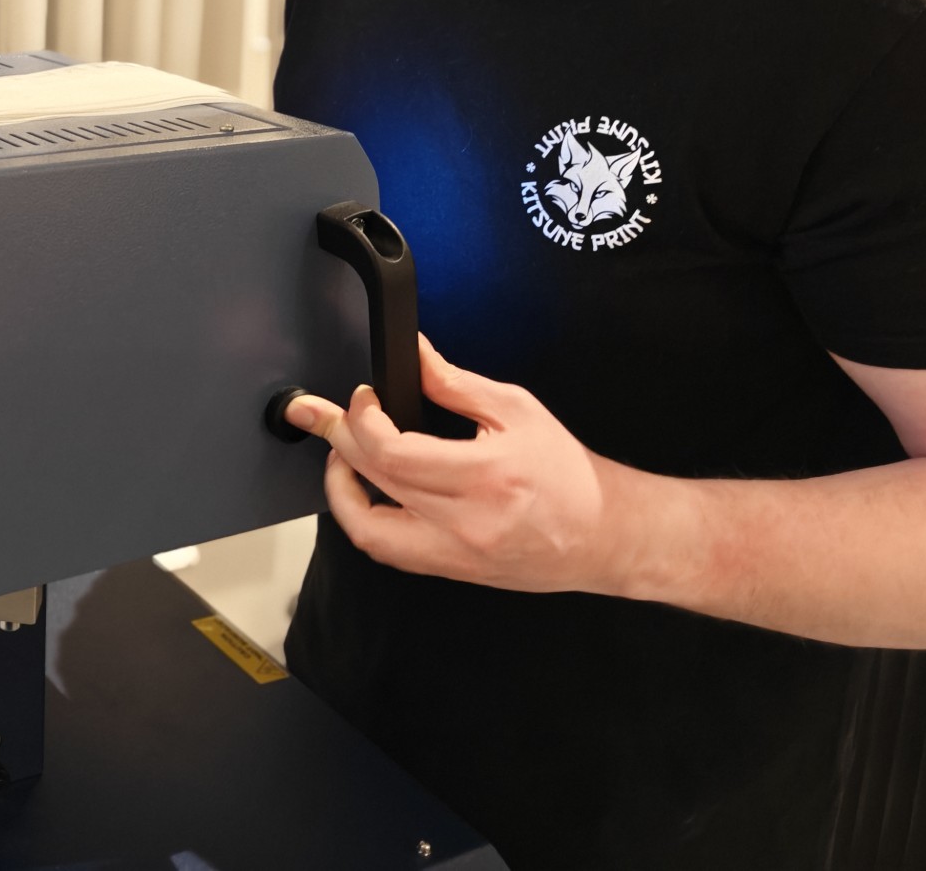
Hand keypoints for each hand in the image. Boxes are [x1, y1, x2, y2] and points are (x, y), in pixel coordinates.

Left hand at [283, 336, 633, 594]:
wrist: (605, 534)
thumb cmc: (569, 473)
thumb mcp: (516, 410)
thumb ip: (453, 382)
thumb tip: (412, 354)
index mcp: (485, 476)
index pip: (393, 453)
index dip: (361, 420)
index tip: (361, 398)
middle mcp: (466, 522)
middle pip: (374, 483)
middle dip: (336, 441)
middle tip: (320, 416)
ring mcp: (456, 554)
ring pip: (369, 531)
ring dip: (340, 491)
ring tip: (339, 457)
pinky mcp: (451, 570)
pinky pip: (390, 550)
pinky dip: (366, 519)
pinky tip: (366, 490)